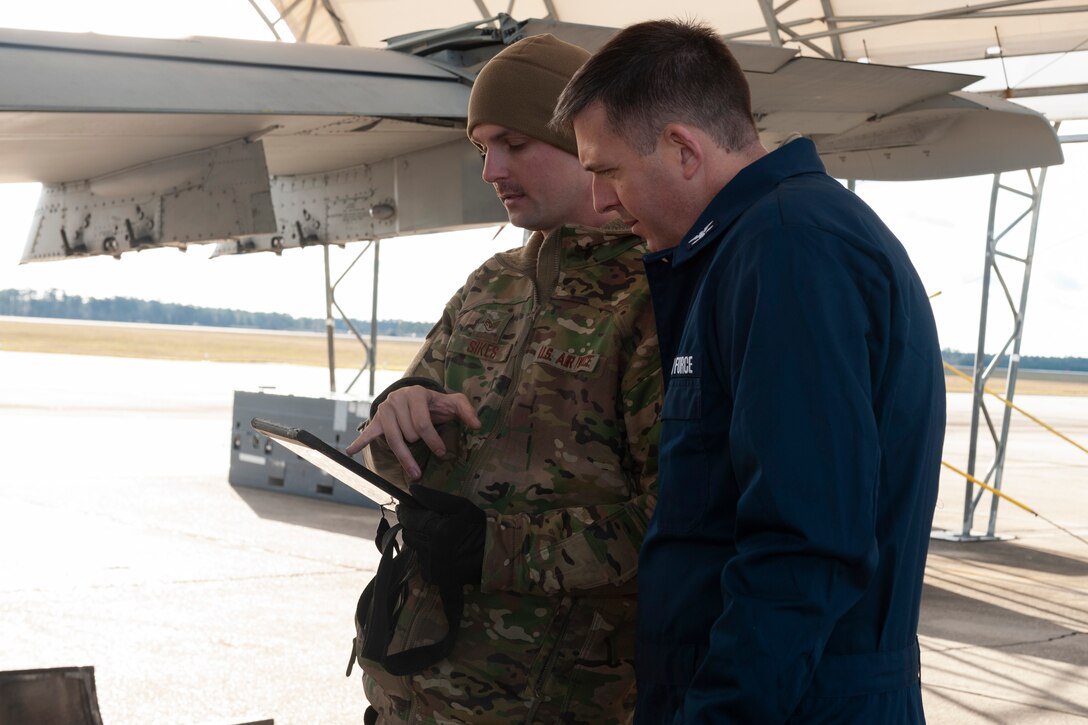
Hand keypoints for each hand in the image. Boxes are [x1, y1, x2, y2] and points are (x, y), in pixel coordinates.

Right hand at [346, 386, 479, 479]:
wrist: (414, 395)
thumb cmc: (435, 402)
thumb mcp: (453, 402)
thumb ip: (466, 410)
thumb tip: (477, 425)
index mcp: (416, 394)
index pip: (422, 424)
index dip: (433, 441)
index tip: (442, 453)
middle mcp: (397, 400)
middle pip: (408, 434)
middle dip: (419, 443)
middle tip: (427, 447)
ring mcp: (385, 411)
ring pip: (393, 440)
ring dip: (404, 458)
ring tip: (414, 474)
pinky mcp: (377, 420)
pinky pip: (368, 432)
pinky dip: (359, 442)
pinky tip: (350, 451)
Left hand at [397, 485, 485, 587]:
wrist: (495, 556)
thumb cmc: (480, 527)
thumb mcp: (462, 506)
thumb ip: (435, 498)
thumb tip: (412, 489)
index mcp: (436, 530)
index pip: (408, 518)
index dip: (405, 511)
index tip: (406, 506)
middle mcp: (430, 550)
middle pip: (408, 534)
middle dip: (413, 525)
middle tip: (426, 521)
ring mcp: (431, 567)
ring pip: (414, 549)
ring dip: (420, 541)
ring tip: (436, 537)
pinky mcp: (435, 579)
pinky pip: (422, 565)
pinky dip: (427, 557)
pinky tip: (439, 552)